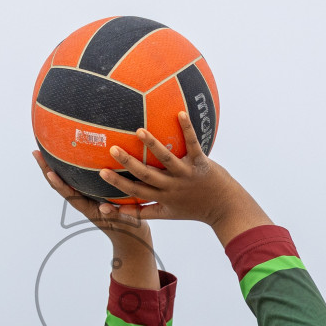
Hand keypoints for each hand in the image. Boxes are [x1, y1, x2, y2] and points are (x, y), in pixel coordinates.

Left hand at [37, 152, 159, 289]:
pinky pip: (78, 178)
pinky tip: (69, 153)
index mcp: (88, 208)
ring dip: (54, 166)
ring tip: (44, 149)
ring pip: (67, 180)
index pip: (69, 194)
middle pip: (61, 184)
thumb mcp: (124, 222)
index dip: (58, 184)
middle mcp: (83, 200)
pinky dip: (69, 166)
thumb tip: (104, 208)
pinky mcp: (93, 193)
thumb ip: (114, 215)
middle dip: (47, 169)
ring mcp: (87, 197)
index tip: (48, 173)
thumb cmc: (128, 230)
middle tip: (36, 152)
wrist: (131, 238)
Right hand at [98, 112, 271, 246]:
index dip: (118, 184)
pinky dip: (187, 129)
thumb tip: (117, 209)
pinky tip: (180, 113)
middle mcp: (172, 187)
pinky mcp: (202, 163)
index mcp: (162, 198)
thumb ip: (143, 211)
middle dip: (128, 163)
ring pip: (167, 159)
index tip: (101, 173)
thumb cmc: (194, 208)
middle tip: (112, 149)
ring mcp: (186, 174)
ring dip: (153, 145)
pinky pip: (193, 144)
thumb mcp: (167, 213)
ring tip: (139, 131)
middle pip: (147, 175)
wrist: (225, 208)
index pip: (136, 192)